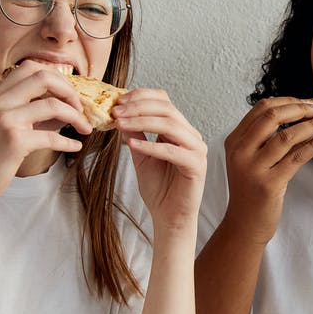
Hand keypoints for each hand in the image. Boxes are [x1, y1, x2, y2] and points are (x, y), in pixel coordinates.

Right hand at [0, 61, 92, 206]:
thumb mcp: (6, 126)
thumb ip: (34, 114)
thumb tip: (68, 108)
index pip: (31, 68)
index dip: (56, 77)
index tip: (69, 94)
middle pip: (44, 77)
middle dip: (69, 90)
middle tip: (80, 107)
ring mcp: (6, 120)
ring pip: (53, 105)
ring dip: (76, 116)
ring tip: (84, 128)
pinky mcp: (14, 142)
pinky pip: (52, 136)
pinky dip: (69, 142)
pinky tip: (75, 146)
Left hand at [112, 89, 206, 229]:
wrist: (169, 217)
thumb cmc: (158, 188)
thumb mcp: (140, 154)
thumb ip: (135, 133)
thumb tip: (119, 112)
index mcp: (180, 130)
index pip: (164, 101)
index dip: (141, 97)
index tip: (118, 102)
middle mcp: (191, 136)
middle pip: (167, 109)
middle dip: (138, 107)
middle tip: (116, 111)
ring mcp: (197, 150)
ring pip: (171, 125)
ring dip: (142, 121)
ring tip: (120, 123)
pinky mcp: (196, 166)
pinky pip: (173, 151)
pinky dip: (151, 145)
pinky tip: (132, 144)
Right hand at [221, 98, 312, 243]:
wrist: (244, 224)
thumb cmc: (251, 190)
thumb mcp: (251, 159)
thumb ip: (267, 138)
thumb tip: (300, 114)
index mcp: (234, 141)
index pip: (261, 108)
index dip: (288, 101)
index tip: (307, 102)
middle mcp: (240, 152)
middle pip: (272, 116)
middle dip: (301, 108)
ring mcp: (253, 168)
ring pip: (287, 136)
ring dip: (312, 124)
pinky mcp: (269, 184)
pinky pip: (296, 157)